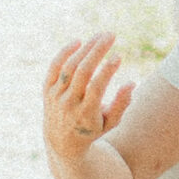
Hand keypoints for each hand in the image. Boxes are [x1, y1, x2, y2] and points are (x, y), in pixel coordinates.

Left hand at [43, 32, 134, 165]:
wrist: (62, 142)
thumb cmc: (93, 129)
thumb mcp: (111, 123)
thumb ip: (122, 104)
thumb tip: (131, 83)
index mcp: (86, 113)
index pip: (96, 87)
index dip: (107, 70)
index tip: (118, 56)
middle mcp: (68, 103)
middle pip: (82, 71)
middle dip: (97, 51)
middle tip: (111, 35)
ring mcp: (56, 96)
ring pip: (69, 66)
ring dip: (85, 48)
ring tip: (100, 36)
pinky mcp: (47, 89)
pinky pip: (54, 67)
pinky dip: (65, 52)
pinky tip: (79, 42)